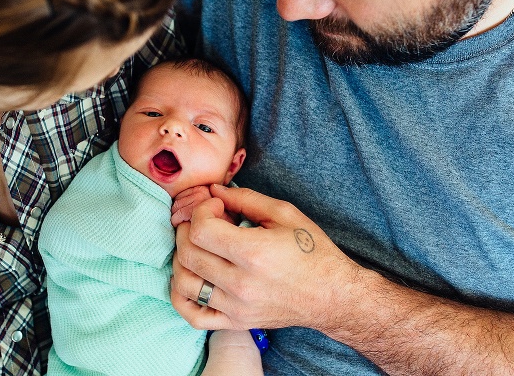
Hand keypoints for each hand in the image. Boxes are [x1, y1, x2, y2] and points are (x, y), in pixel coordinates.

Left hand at [170, 185, 362, 332]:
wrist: (332, 296)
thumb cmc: (312, 252)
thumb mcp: (284, 214)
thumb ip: (245, 199)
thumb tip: (214, 191)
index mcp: (253, 252)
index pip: (200, 230)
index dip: (201, 211)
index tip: (217, 207)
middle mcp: (240, 284)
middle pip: (188, 254)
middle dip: (187, 230)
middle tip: (204, 222)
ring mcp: (236, 307)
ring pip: (183, 284)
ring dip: (181, 259)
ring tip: (198, 247)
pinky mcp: (236, 322)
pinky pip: (192, 315)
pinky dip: (181, 296)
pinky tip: (191, 277)